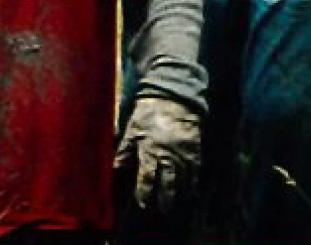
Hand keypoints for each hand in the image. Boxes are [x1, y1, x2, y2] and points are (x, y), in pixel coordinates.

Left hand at [116, 95, 200, 211]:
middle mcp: (170, 155)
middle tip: (162, 212)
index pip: (148, 178)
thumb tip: (114, 169)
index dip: (145, 193)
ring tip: (174, 205)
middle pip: (169, 184)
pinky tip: (189, 191)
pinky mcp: (196, 151)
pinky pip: (195, 172)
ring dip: (180, 194)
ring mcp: (185, 154)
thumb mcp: (132, 131)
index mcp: (151, 150)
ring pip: (184, 181)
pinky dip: (192, 183)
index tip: (143, 204)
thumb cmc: (148, 115)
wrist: (174, 99)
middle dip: (165, 200)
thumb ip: (124, 152)